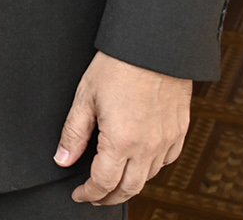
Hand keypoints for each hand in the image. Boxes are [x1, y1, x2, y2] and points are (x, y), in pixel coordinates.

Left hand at [56, 51, 190, 204]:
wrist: (154, 45)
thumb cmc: (119, 65)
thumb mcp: (85, 97)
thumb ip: (74, 133)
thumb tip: (63, 159)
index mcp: (121, 141)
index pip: (103, 183)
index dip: (89, 193)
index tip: (80, 194)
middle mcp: (147, 146)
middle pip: (128, 188)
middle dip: (108, 197)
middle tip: (94, 196)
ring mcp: (167, 140)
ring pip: (149, 177)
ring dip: (130, 184)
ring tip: (114, 181)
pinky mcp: (180, 130)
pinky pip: (166, 161)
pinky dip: (151, 168)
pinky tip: (140, 161)